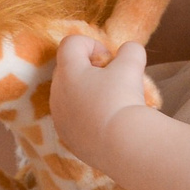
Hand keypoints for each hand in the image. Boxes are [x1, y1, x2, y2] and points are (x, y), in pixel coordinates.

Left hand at [50, 33, 148, 166]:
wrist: (122, 146)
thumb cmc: (123, 99)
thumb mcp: (132, 66)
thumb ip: (130, 51)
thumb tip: (129, 51)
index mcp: (68, 72)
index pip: (71, 43)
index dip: (91, 44)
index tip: (109, 60)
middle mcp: (57, 93)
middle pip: (68, 69)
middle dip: (89, 69)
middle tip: (112, 80)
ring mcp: (60, 118)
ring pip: (70, 95)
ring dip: (87, 93)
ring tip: (111, 103)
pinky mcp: (67, 138)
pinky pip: (74, 118)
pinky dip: (87, 115)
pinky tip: (107, 123)